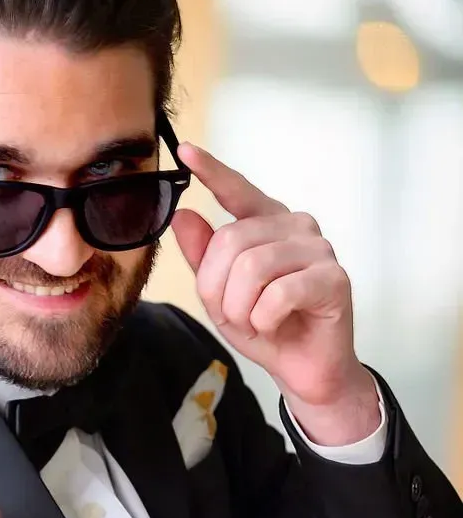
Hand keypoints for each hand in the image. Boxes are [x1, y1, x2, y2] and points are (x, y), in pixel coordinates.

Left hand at [170, 143, 379, 444]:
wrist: (302, 367)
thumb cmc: (263, 324)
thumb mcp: (219, 294)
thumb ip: (202, 256)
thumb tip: (183, 215)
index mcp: (265, 223)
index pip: (236, 191)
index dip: (212, 171)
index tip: (185, 150)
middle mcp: (294, 226)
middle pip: (231, 241)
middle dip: (218, 288)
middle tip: (233, 313)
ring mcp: (318, 248)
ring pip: (252, 267)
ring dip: (240, 307)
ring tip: (253, 320)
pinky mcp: (334, 277)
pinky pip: (278, 292)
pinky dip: (264, 318)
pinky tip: (274, 324)